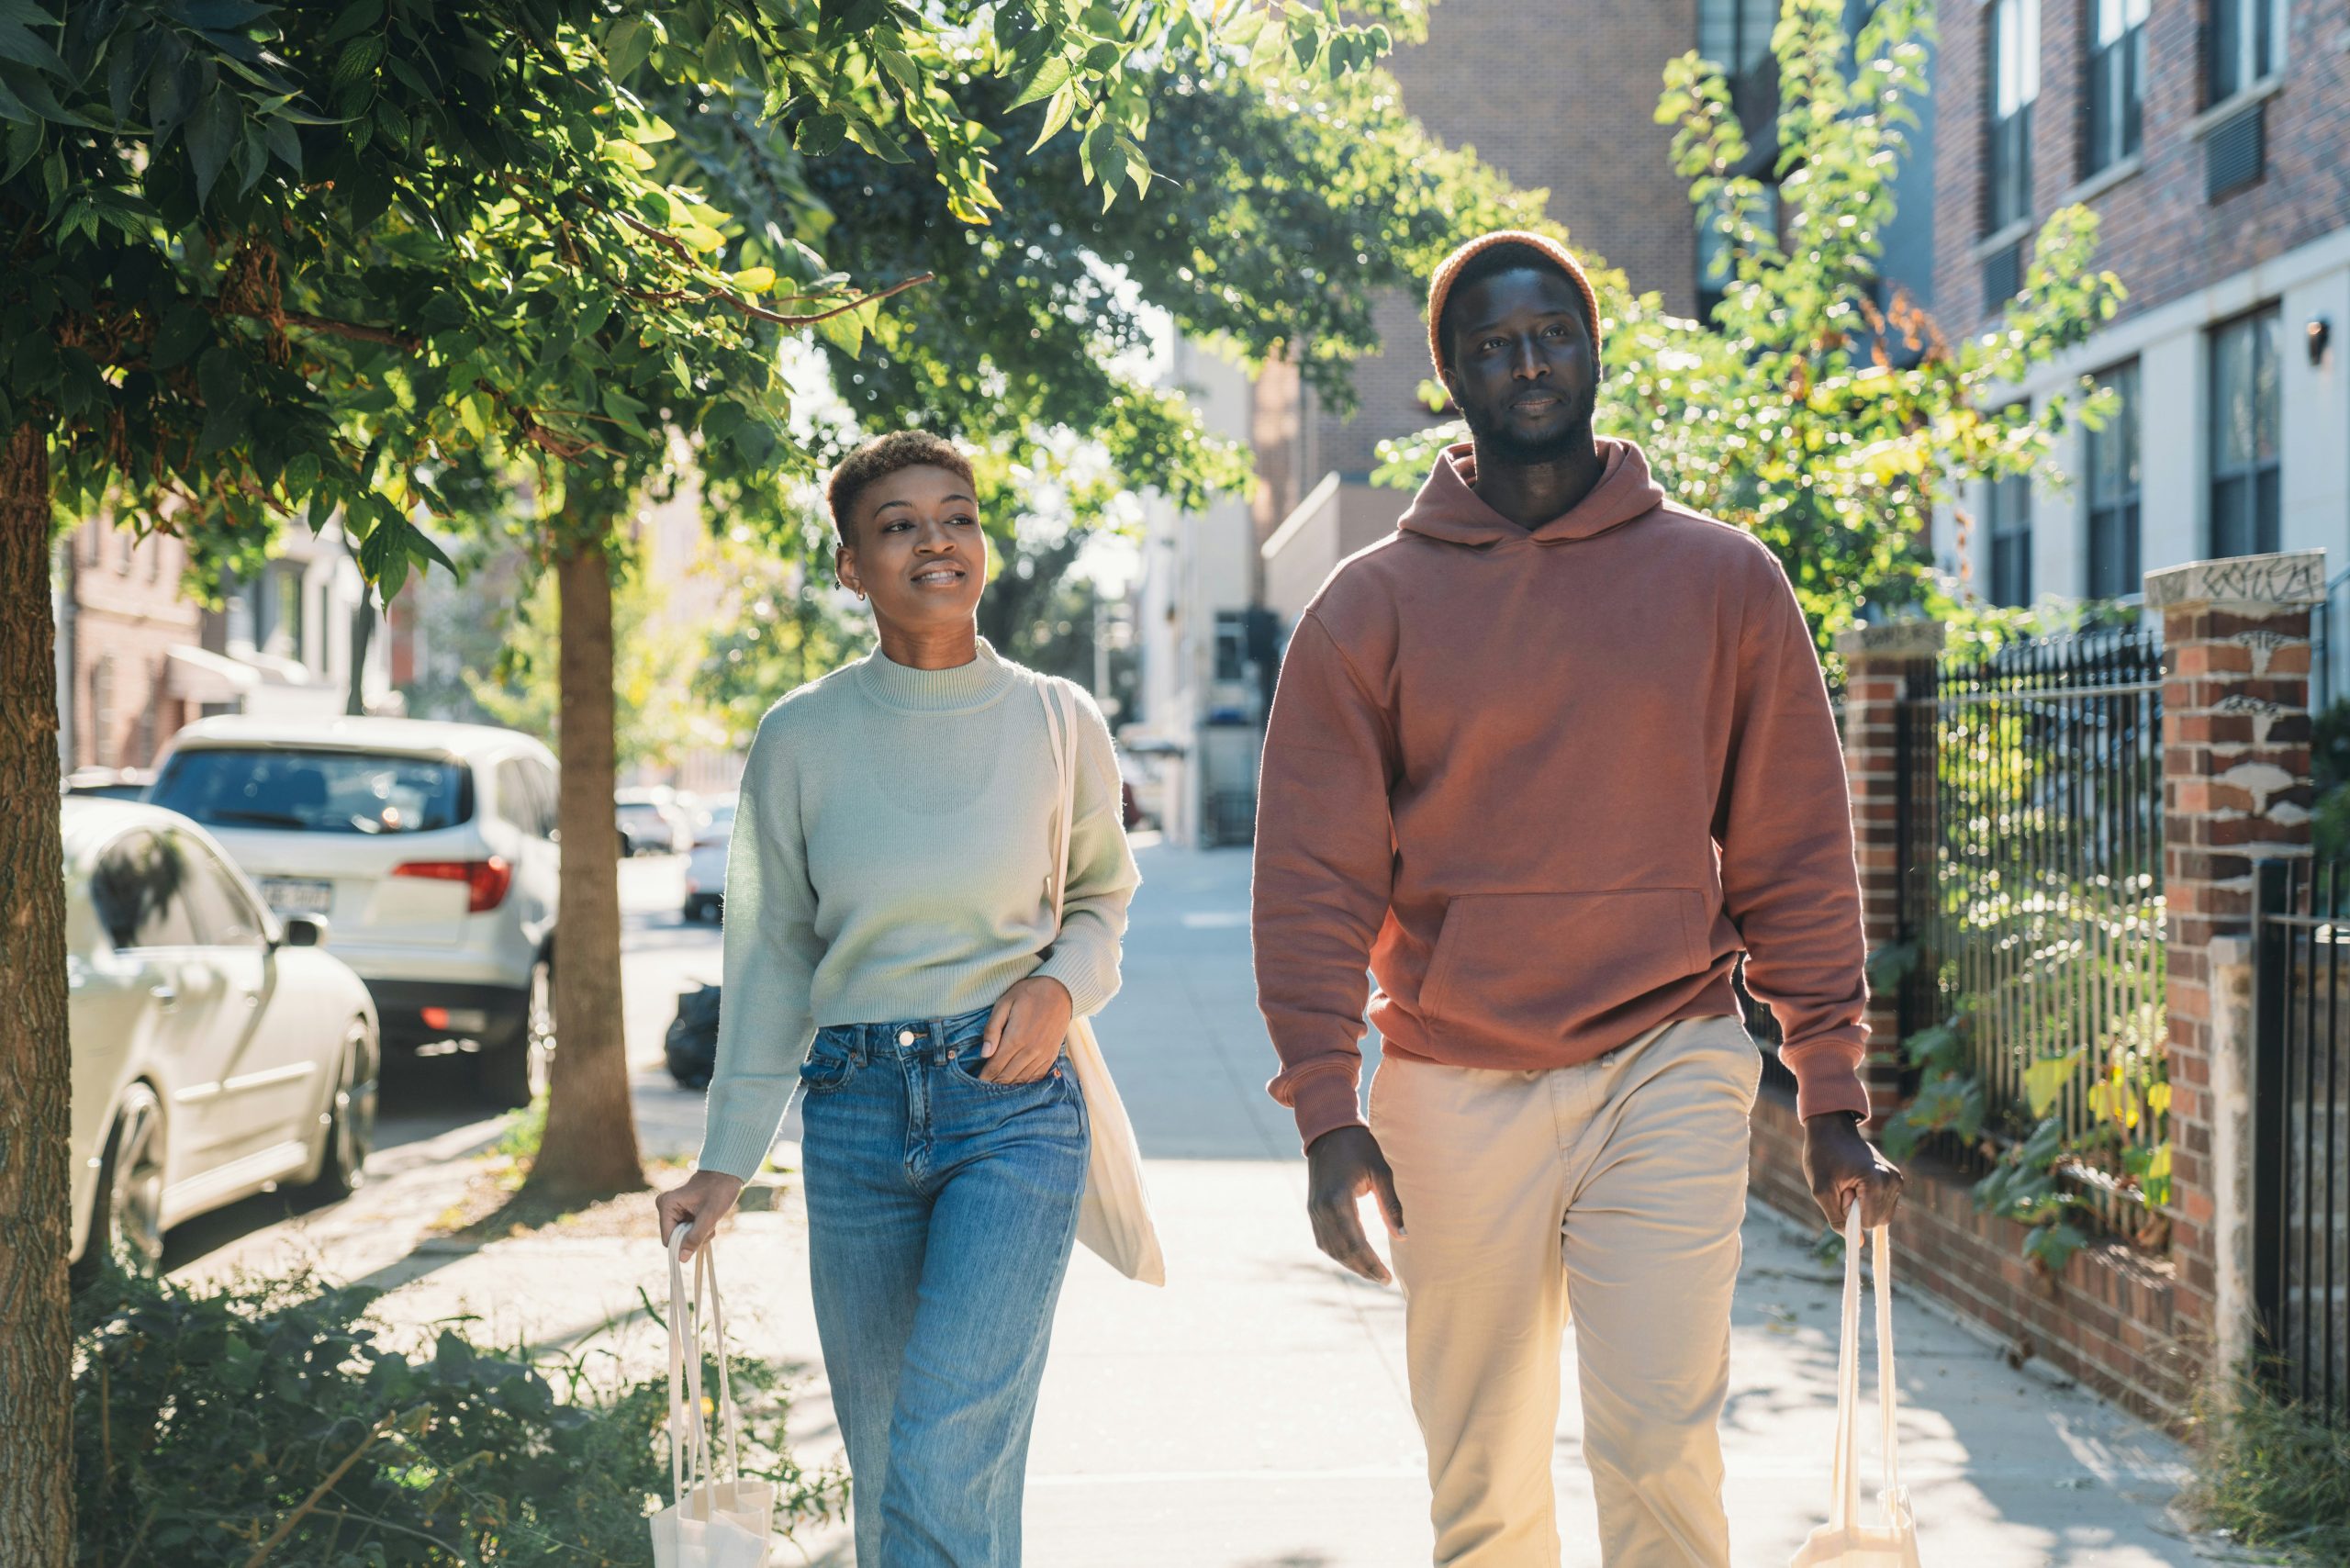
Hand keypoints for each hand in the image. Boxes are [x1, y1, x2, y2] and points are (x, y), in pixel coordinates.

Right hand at [655, 1169, 745, 1261]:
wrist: (727, 1172)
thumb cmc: (719, 1190)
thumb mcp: (709, 1216)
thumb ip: (695, 1237)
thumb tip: (681, 1259)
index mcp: (666, 1204)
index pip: (668, 1239)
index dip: (683, 1244)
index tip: (702, 1237)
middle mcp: (664, 1206)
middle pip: (675, 1237)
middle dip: (694, 1236)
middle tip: (710, 1225)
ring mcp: (671, 1207)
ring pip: (682, 1234)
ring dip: (699, 1232)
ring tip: (711, 1219)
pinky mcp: (679, 1209)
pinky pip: (686, 1228)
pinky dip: (699, 1227)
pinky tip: (709, 1218)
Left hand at [980, 976, 1072, 1083]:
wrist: (1060, 991)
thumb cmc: (1028, 994)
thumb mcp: (1004, 1004)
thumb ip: (992, 1029)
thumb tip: (984, 1054)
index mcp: (1015, 1038)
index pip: (995, 1067)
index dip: (983, 1077)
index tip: (974, 1083)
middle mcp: (1030, 1051)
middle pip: (1007, 1077)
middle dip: (993, 1084)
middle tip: (982, 1090)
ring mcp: (1042, 1055)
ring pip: (1021, 1080)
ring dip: (1008, 1086)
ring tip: (996, 1089)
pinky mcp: (1051, 1056)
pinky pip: (1036, 1077)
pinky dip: (1025, 1083)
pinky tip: (1016, 1085)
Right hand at [1305, 1125, 1404, 1284]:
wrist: (1328, 1130)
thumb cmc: (1359, 1147)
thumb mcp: (1381, 1171)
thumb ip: (1391, 1205)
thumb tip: (1402, 1236)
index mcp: (1338, 1200)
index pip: (1356, 1243)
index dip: (1372, 1264)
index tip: (1387, 1278)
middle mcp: (1321, 1209)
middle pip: (1342, 1251)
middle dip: (1363, 1269)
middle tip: (1383, 1280)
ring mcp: (1314, 1210)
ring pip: (1331, 1249)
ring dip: (1350, 1264)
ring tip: (1371, 1272)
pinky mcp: (1312, 1208)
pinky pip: (1323, 1239)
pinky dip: (1338, 1253)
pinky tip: (1353, 1258)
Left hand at [1802, 1112, 1903, 1229]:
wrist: (1831, 1129)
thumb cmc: (1822, 1156)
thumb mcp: (1820, 1190)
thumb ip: (1836, 1218)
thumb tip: (1858, 1242)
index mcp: (1876, 1182)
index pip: (1867, 1222)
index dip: (1848, 1212)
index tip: (1840, 1190)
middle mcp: (1892, 1180)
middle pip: (1877, 1221)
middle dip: (1857, 1211)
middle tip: (1843, 1186)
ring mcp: (1896, 1179)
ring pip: (1882, 1215)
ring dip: (1863, 1206)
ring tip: (1849, 1183)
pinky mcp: (1896, 1179)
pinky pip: (1885, 1205)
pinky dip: (1870, 1200)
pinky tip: (1857, 1181)